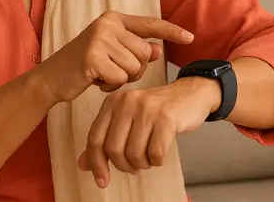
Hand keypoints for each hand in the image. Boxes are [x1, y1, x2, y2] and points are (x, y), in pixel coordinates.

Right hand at [35, 11, 194, 103]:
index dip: (171, 31)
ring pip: (135, 67)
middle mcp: (107, 24)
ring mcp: (99, 39)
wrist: (52, 78)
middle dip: (134, 69)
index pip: (150, 23)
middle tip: (111, 70)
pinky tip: (95, 80)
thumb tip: (158, 49)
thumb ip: (135, 49)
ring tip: (101, 74)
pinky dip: (111, 86)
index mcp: (113, 18)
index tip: (190, 37)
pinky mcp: (93, 57)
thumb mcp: (112, 54)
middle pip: (145, 53)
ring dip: (121, 78)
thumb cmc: (84, 66)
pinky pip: (121, 78)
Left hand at [77, 76, 221, 187]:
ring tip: (149, 157)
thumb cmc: (156, 111)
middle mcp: (126, 102)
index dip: (96, 164)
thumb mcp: (127, 120)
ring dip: (142, 164)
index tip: (102, 180)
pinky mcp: (165, 118)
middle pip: (113, 149)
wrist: (190, 94)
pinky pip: (155, 154)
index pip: (95, 138)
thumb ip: (105, 140)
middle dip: (124, 165)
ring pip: (134, 154)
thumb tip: (83, 165)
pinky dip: (157, 161)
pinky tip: (160, 153)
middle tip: (135, 166)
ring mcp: (146, 108)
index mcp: (113, 102)